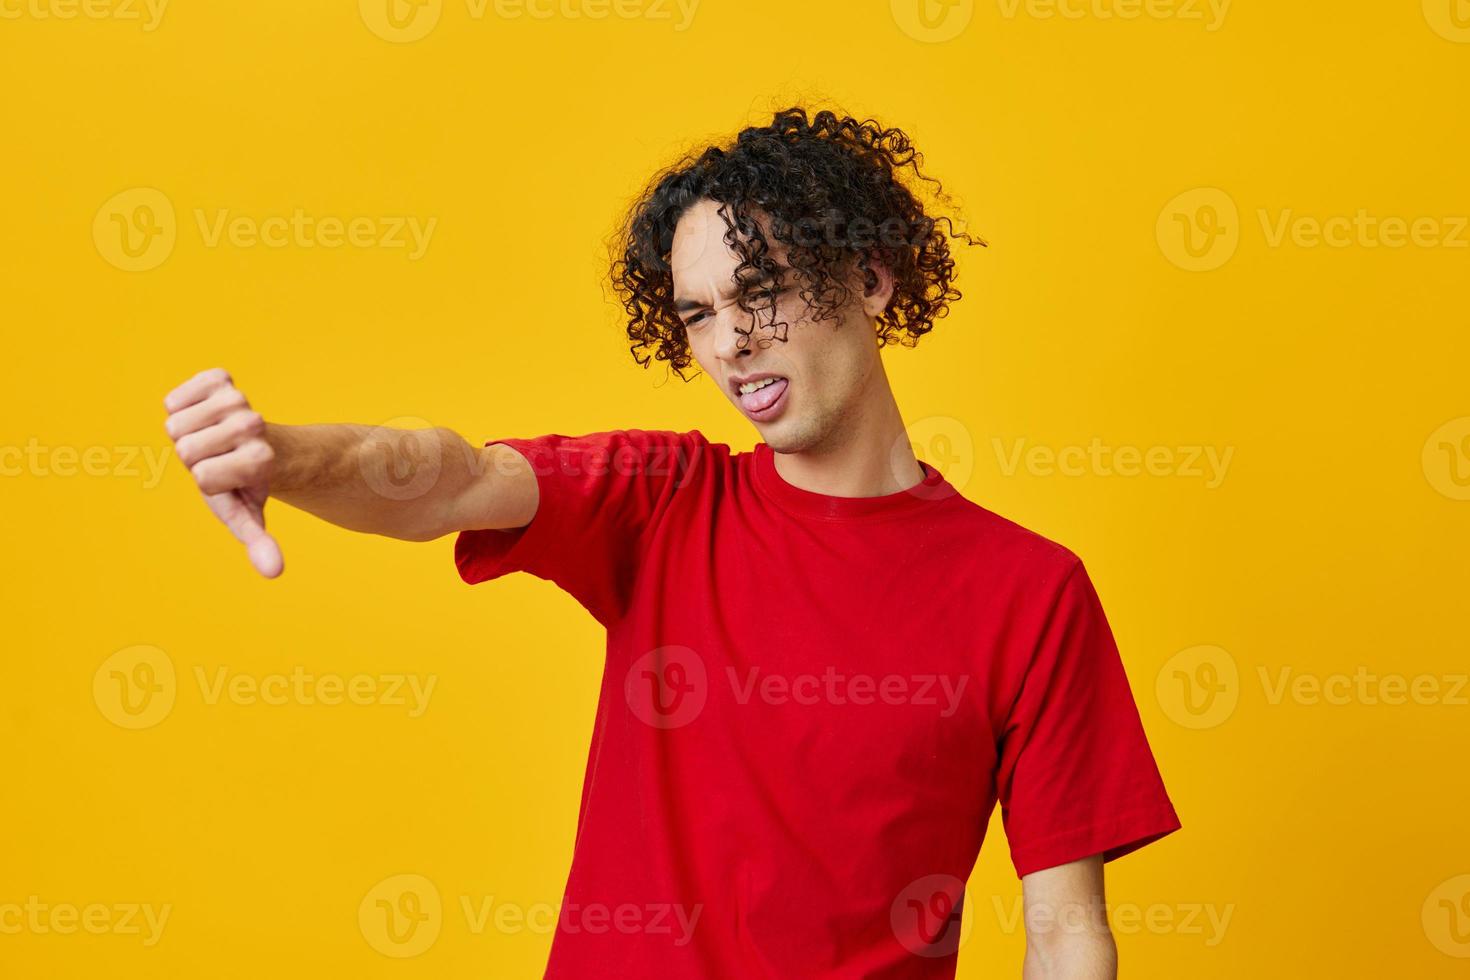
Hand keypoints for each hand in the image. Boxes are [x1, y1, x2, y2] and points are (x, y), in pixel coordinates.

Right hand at [163, 368, 282, 577]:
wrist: (264, 446)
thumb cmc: (245, 484)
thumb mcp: (248, 515)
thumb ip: (258, 540)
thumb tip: (274, 573)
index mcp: (258, 461)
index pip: (202, 476)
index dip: (208, 480)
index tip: (227, 478)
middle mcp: (252, 427)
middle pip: (186, 448)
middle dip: (194, 457)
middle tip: (217, 456)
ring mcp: (238, 401)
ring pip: (179, 420)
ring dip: (189, 434)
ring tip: (212, 437)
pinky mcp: (221, 379)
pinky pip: (180, 392)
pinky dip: (185, 401)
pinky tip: (204, 412)